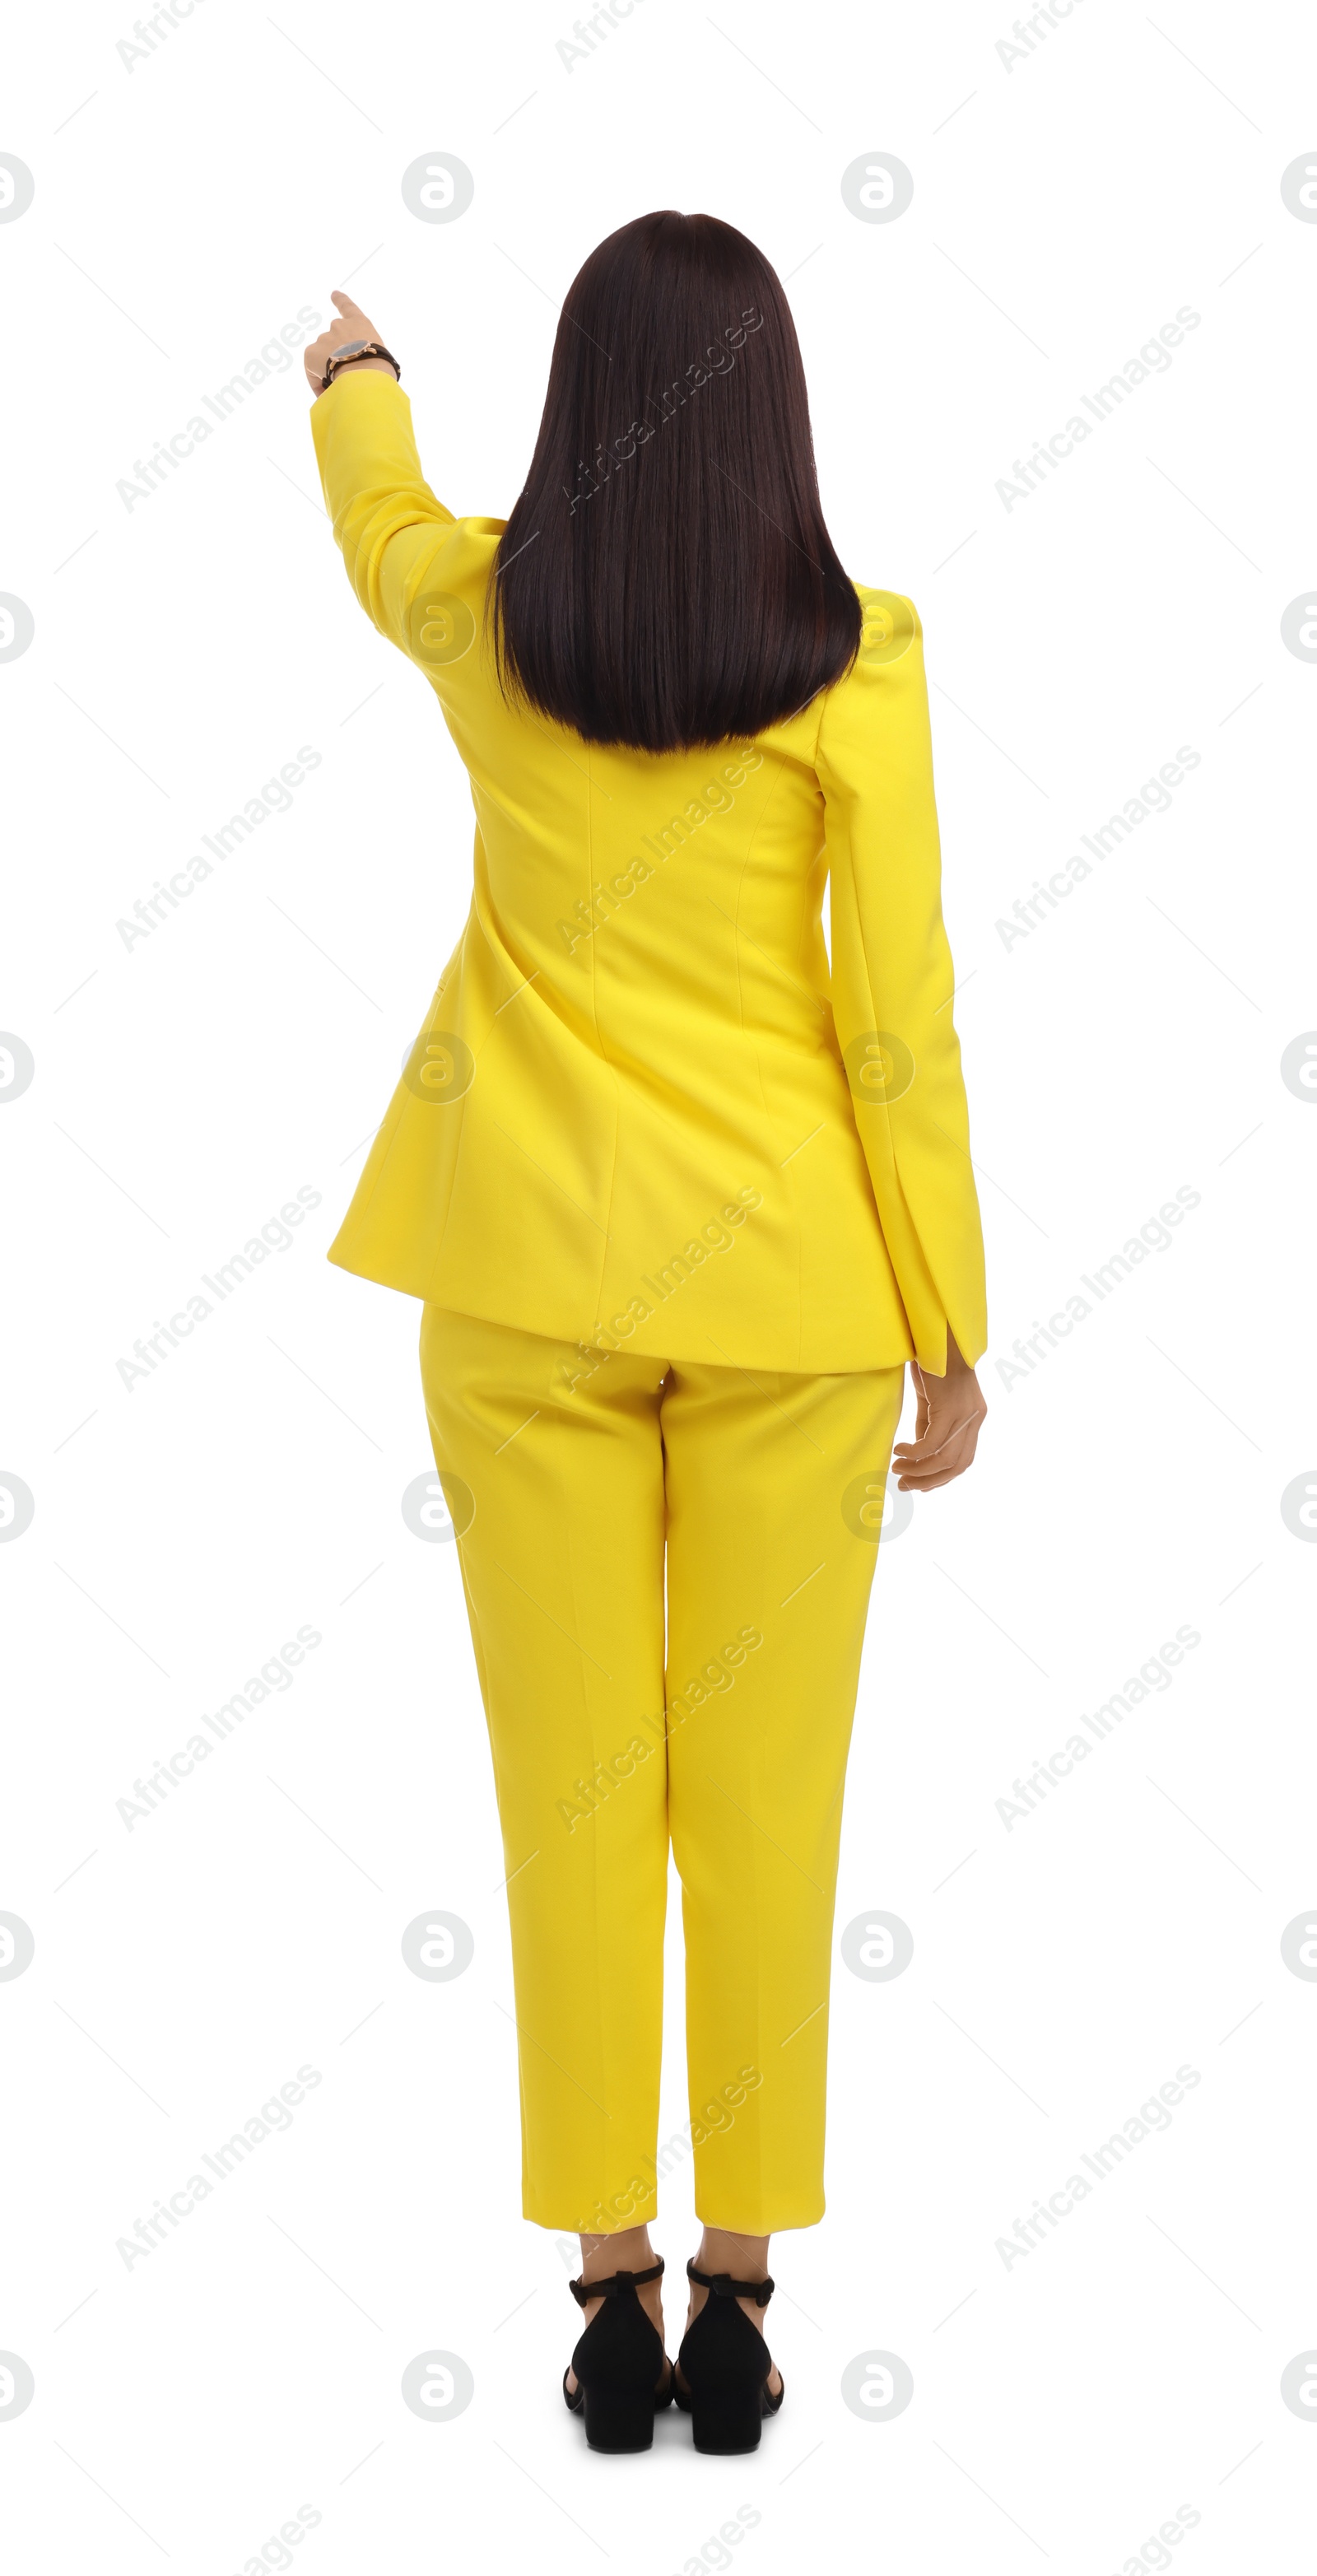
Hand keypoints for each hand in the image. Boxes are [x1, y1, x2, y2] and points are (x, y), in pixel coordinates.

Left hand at [304, 291, 393, 396]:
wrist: (366, 376)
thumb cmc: (381, 371)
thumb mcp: (379, 356)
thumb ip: (366, 355)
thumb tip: (350, 371)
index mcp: (361, 324)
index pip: (348, 306)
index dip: (340, 300)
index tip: (334, 293)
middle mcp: (340, 325)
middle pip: (334, 341)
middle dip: (337, 356)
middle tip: (345, 377)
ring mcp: (324, 337)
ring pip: (323, 357)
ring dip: (328, 369)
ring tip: (339, 389)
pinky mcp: (311, 352)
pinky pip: (312, 370)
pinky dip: (316, 382)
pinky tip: (326, 395)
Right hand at [891, 1331, 986, 1491]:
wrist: (936, 1333)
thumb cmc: (932, 1361)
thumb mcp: (932, 1400)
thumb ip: (929, 1425)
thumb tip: (919, 1452)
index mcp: (974, 1417)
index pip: (964, 1459)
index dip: (942, 1477)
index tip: (919, 1485)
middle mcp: (975, 1418)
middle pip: (958, 1465)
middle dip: (930, 1481)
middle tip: (905, 1486)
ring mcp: (965, 1413)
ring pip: (945, 1458)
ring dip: (918, 1470)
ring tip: (897, 1470)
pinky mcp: (950, 1407)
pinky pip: (931, 1443)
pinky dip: (913, 1453)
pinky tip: (897, 1451)